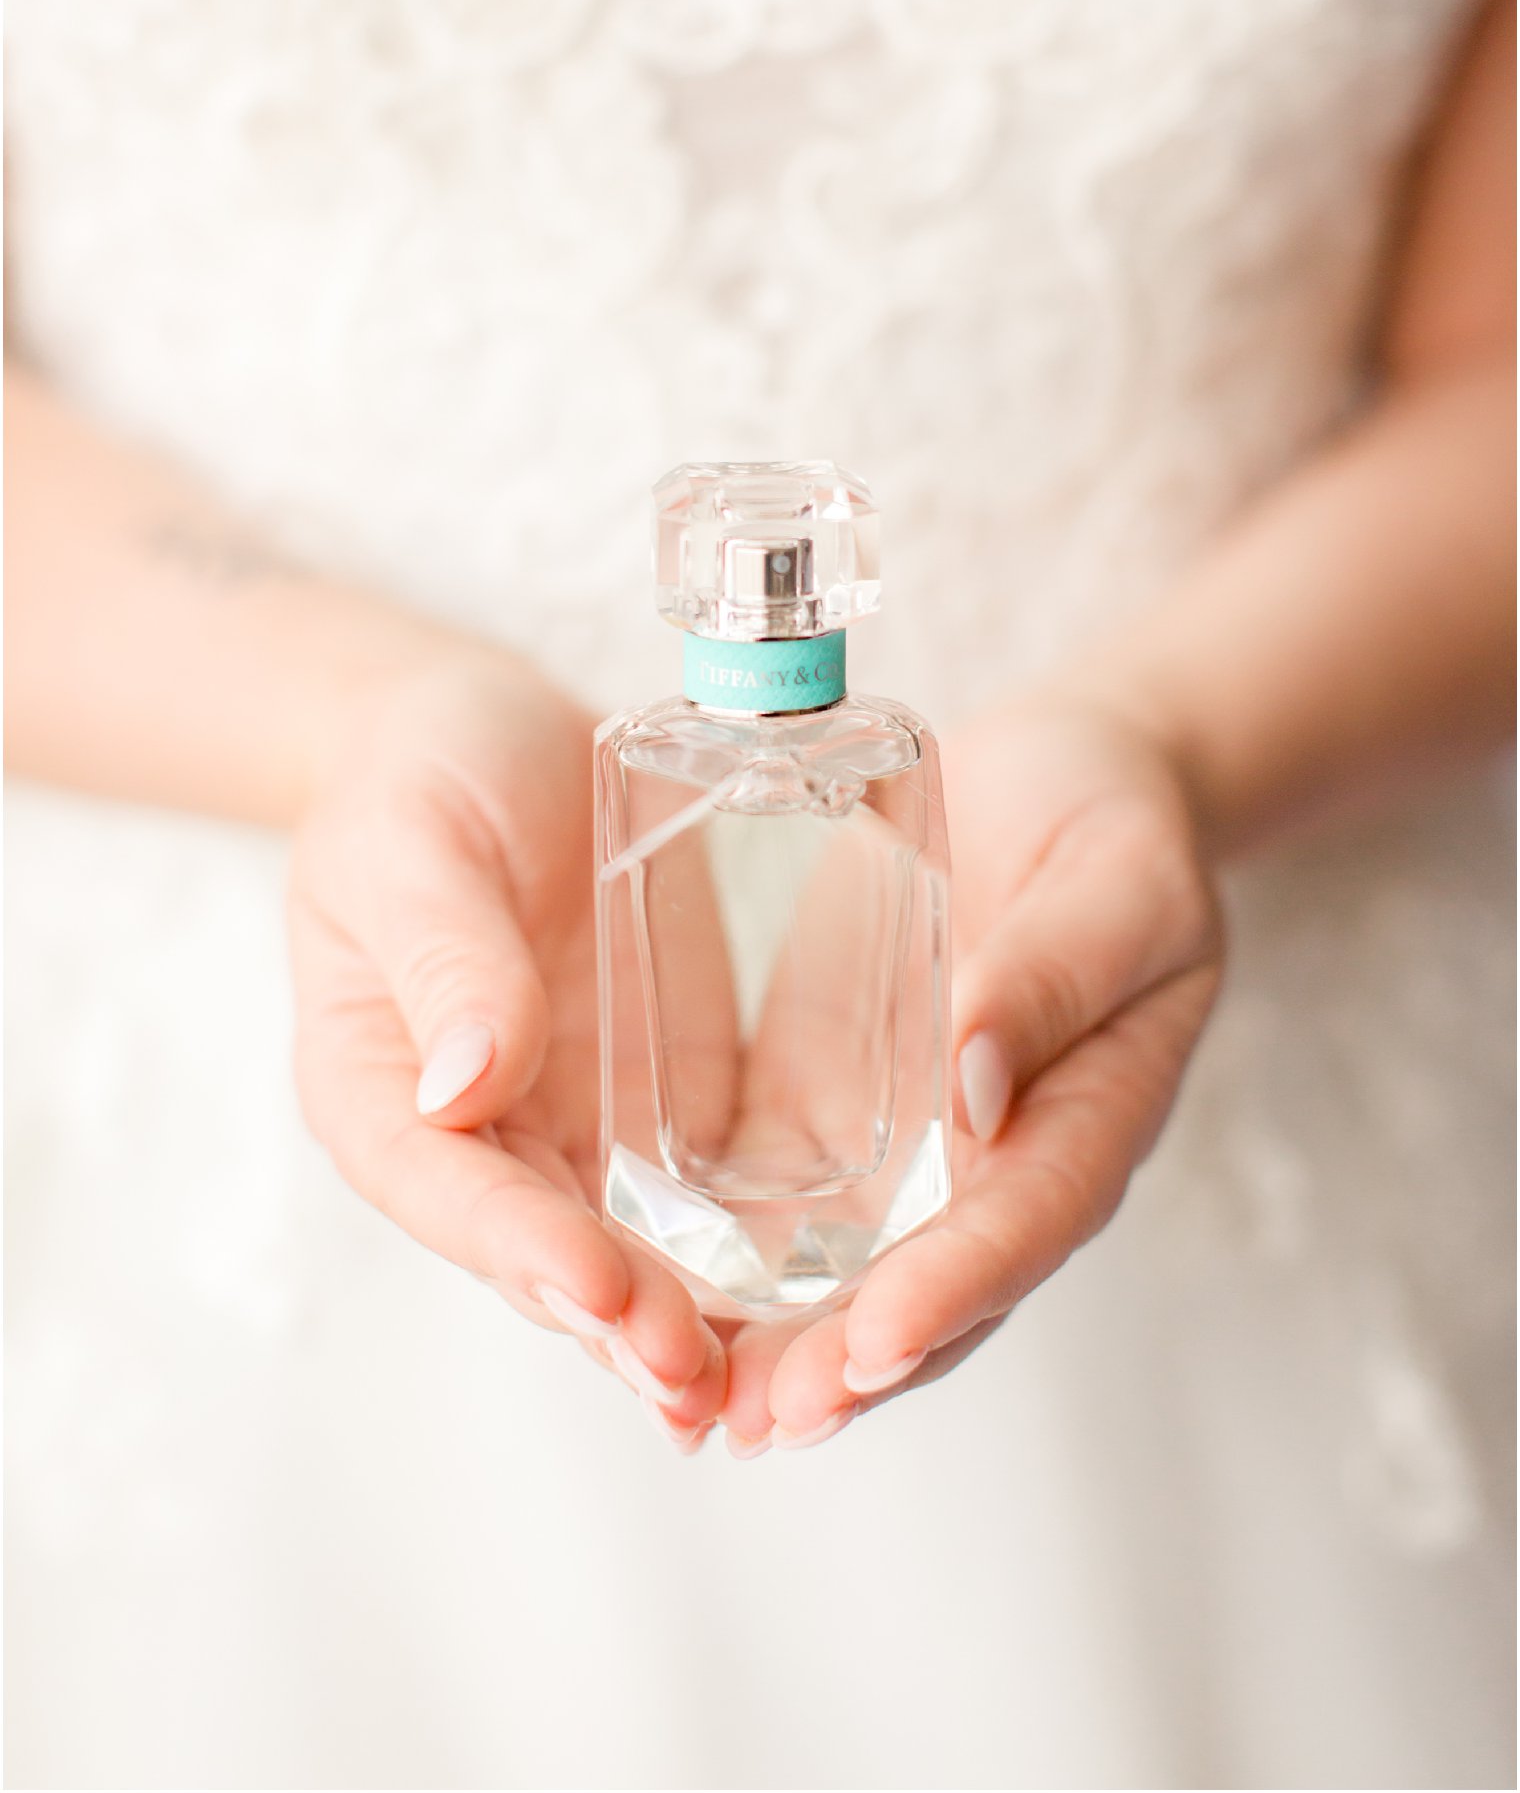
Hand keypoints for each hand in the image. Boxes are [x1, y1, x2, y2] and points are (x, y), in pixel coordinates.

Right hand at [288, 648, 726, 1442]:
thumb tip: (464, 1087)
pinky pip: (709, 1189)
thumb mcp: (415, 843)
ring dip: (691, 1321)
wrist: (490, 737)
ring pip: (632, 1250)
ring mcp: (578, 1127)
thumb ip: (445, 955)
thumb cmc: (421, 776)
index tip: (597, 1289)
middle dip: (622, 1322)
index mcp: (383, 1089)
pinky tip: (824, 1301)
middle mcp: (483, 1135)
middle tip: (699, 1380)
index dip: (522, 1248)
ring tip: (761, 1390)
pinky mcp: (665, 1098)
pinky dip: (756, 1253)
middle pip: (546, 1252)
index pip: (451, 1189)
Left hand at [719, 691, 1223, 1449]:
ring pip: (848, 1272)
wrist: (1065, 779)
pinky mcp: (837, 1104)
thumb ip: (1053, 976)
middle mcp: (998, 1160)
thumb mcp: (1116, 885)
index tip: (875, 1346)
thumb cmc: (1113, 828)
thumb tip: (975, 1091)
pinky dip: (730, 1261)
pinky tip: (653, 1301)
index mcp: (1089, 1115)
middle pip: (929, 1287)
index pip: (1025, 1221)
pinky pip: (784, 1198)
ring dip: (780, 1345)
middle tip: (758, 1420)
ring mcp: (913, 1146)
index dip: (954, 1291)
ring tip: (699, 1408)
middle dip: (846, 1366)